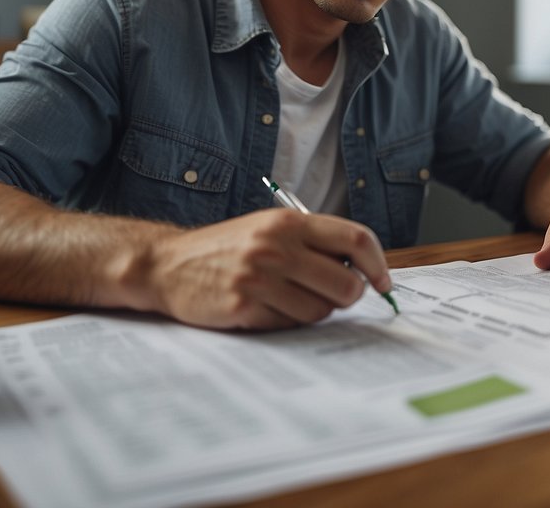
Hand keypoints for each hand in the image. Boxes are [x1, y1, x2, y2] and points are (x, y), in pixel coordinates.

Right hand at [146, 208, 391, 329]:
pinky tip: (265, 308)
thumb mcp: (269, 228)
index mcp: (288, 223)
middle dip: (347, 296)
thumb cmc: (226, 249)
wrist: (167, 265)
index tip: (383, 282)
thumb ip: (312, 242)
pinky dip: (286, 322)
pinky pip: (290, 326)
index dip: (378, 264)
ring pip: (322, 310)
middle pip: (346, 283)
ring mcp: (260, 278)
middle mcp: (276, 247)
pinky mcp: (244, 307)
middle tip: (332, 296)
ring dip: (313, 311)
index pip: (356, 239)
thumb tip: (362, 270)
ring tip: (287, 298)